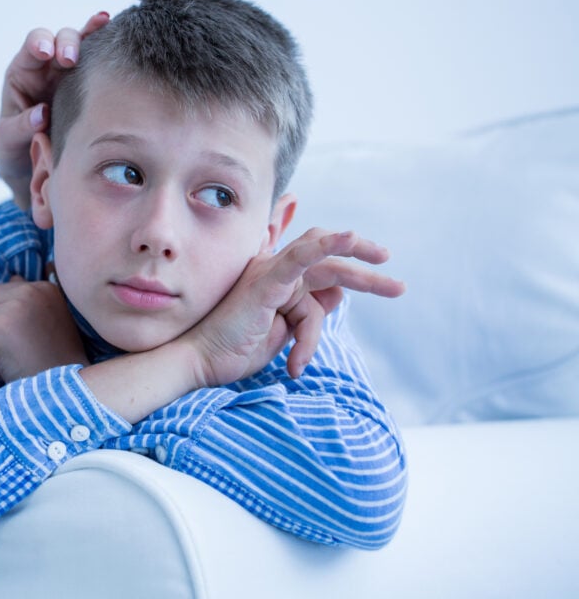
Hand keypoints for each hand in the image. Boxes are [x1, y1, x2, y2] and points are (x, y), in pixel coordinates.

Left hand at [0, 12, 110, 206]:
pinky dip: (108, 40)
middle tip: (70, 59)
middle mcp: (49, 66)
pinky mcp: (89, 82)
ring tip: (103, 33)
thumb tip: (43, 114)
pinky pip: (100, 59)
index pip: (31, 47)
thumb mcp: (7, 139)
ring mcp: (71, 72)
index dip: (38, 44)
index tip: (44, 52)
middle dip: (67, 44)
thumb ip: (21, 126)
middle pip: (60, 40)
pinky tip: (114, 24)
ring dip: (93, 38)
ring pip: (85, 44)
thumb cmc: (13, 145)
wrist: (33, 160)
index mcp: (23, 71)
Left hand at [0, 276, 86, 382]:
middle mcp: (29, 291)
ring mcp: (15, 308)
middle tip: (18, 351)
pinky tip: (8, 367)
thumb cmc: (52, 364)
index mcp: (42, 287)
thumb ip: (27, 299)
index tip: (29, 340)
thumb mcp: (47, 321)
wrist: (65, 394)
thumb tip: (13, 276)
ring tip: (12, 358)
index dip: (3, 323)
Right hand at [187, 228, 404, 386]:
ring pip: (326, 267)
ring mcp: (268, 271)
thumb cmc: (233, 349)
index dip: (344, 276)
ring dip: (365, 276)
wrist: (200, 361)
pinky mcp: (266, 281)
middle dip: (367, 269)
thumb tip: (338, 296)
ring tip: (395, 287)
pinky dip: (326, 245)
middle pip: (328, 260)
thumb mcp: (283, 331)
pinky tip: (350, 237)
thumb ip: (307, 311)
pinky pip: (301, 257)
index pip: (319, 268)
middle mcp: (272, 268)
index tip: (371, 284)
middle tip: (398, 285)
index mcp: (276, 279)